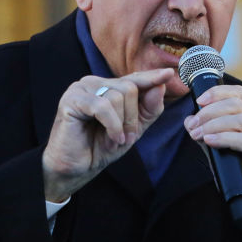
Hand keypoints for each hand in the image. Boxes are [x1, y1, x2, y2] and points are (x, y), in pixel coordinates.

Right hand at [42, 69, 172, 201]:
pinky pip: (103, 106)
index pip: (134, 78)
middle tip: (127, 137)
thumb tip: (160, 86)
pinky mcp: (72, 99)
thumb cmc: (100, 147)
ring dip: (122, 124)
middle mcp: (94, 83)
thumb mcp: (133, 129)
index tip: (169, 74)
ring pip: (117, 96)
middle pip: (129, 87)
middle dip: (133, 116)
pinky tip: (112, 138)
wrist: (75, 167)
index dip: (152, 77)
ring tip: (115, 139)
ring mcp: (81, 88)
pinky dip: (112, 125)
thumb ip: (148, 109)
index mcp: (108, 87)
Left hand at [183, 85, 241, 241]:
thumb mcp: (221, 155)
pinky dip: (225, 137)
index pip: (240, 95)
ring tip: (198, 134)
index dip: (218, 92)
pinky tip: (210, 141)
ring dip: (214, 123)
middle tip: (193, 125)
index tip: (199, 100)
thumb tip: (189, 121)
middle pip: (239, 103)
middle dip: (211, 110)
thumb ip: (207, 137)